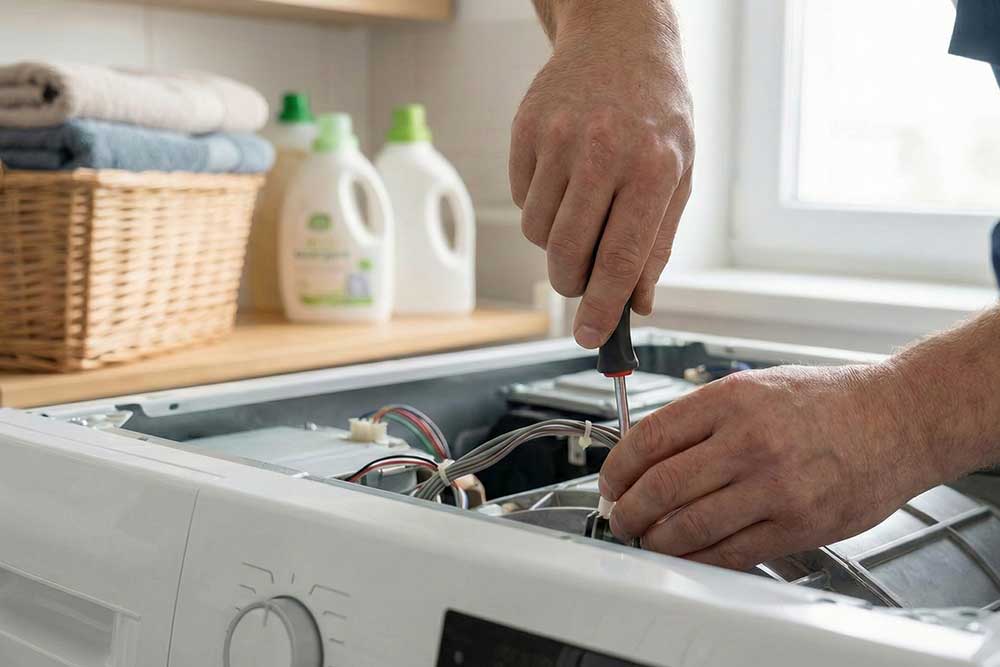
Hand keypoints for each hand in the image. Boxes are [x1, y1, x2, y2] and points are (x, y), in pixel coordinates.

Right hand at [510, 1, 694, 348]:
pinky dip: (539, 205)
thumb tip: (636, 304)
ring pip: (538, 231)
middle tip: (579, 279)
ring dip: (554, 242)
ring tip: (580, 212)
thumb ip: (656, 243)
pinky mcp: (527, 129)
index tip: (589, 336)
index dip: (602, 307)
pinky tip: (564, 178)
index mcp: (655, 168)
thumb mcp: (679, 175)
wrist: (622, 40)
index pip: (620, 257)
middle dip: (570, 282)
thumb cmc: (657, 114)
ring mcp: (561, 137)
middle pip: (568, 252)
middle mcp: (606, 151)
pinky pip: (522, 198)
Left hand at [598, 364, 945, 569]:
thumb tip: (648, 451)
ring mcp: (772, 486)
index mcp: (729, 400)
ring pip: (687, 527)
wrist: (895, 418)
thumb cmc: (826, 401)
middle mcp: (747, 442)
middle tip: (620, 517)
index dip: (616, 468)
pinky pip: (729, 553)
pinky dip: (697, 560)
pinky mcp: (796, 524)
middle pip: (659, 487)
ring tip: (647, 539)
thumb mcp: (754, 386)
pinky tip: (686, 556)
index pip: (649, 438)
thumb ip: (701, 418)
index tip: (609, 481)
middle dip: (627, 511)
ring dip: (655, 540)